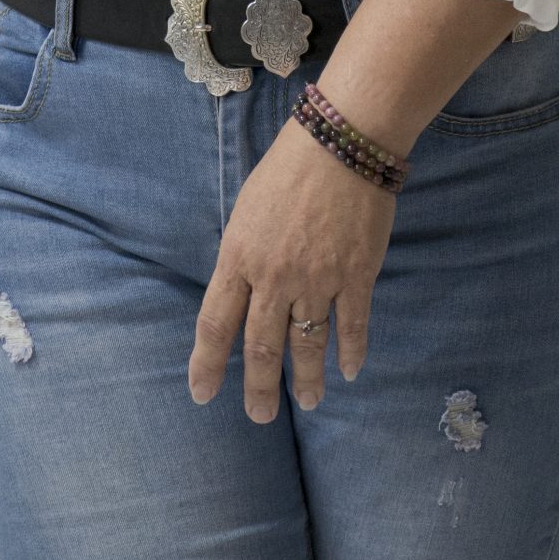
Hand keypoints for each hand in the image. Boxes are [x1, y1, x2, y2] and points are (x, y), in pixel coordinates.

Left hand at [188, 113, 395, 418]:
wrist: (343, 142)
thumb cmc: (289, 167)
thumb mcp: (247, 210)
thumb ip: (242, 256)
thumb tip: (242, 291)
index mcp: (239, 256)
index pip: (215, 323)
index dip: (206, 363)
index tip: (202, 394)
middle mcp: (274, 276)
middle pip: (261, 347)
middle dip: (259, 388)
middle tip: (259, 417)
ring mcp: (318, 279)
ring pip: (308, 344)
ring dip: (307, 380)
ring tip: (308, 402)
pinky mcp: (356, 275)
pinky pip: (352, 325)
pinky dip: (351, 352)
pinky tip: (348, 371)